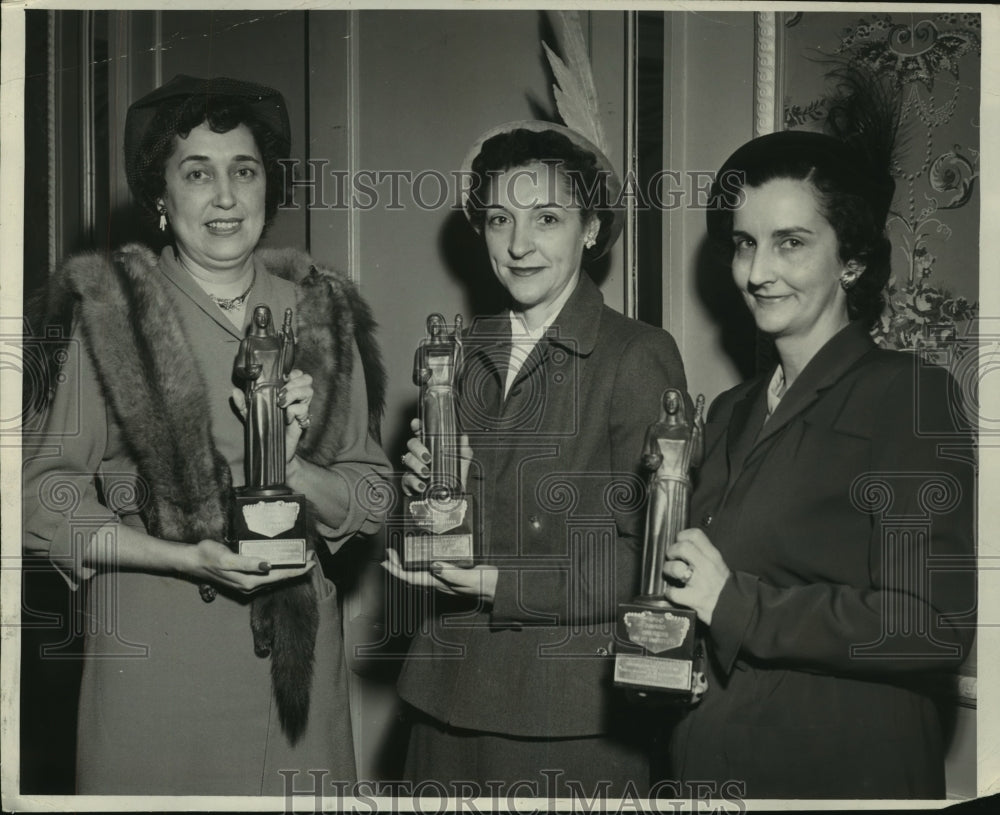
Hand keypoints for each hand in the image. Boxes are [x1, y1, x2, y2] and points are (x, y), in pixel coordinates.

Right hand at [179, 539, 315, 593]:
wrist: (192, 561)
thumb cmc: (208, 556)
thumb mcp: (227, 558)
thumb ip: (247, 563)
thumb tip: (268, 565)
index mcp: (249, 581)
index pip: (280, 576)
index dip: (297, 569)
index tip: (311, 561)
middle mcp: (250, 585)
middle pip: (280, 578)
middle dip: (297, 569)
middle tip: (312, 556)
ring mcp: (247, 583)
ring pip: (274, 577)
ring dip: (289, 569)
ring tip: (302, 559)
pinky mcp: (244, 579)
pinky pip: (266, 575)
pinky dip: (278, 569)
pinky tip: (282, 562)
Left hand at [230, 368, 313, 462]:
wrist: (270, 452)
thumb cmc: (263, 430)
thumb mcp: (250, 415)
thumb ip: (243, 403)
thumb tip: (234, 391)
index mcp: (286, 392)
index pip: (298, 374)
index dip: (293, 373)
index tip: (282, 379)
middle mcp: (296, 398)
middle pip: (307, 379)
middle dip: (295, 382)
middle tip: (282, 391)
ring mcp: (301, 409)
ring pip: (309, 391)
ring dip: (294, 393)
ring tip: (282, 402)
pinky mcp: (303, 421)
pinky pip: (303, 409)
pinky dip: (293, 410)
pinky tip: (285, 418)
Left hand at [381, 549, 496, 600]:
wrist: (499, 588)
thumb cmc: (487, 584)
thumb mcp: (470, 578)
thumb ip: (452, 574)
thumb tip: (433, 566)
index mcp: (441, 583)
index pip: (412, 578)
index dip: (397, 571)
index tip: (386, 561)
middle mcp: (440, 582)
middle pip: (412, 575)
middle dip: (397, 565)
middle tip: (388, 552)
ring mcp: (445, 578)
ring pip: (419, 572)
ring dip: (407, 562)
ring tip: (398, 552)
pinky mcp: (451, 573)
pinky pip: (430, 567)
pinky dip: (421, 559)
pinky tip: (421, 552)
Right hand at [400, 417, 471, 495]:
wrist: (449, 500)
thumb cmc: (453, 478)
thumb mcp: (462, 463)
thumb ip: (463, 450)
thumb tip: (464, 438)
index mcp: (432, 448)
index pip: (422, 433)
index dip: (417, 426)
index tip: (416, 424)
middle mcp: (421, 456)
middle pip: (412, 443)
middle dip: (418, 448)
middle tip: (428, 458)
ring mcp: (413, 468)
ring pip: (407, 459)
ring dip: (416, 465)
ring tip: (427, 473)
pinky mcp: (409, 482)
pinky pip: (406, 478)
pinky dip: (414, 482)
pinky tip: (422, 485)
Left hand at [662, 528, 730, 624]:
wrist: (735, 608)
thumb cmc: (723, 586)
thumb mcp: (718, 564)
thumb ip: (703, 554)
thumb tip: (683, 545)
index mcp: (713, 556)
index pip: (695, 535)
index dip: (682, 536)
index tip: (679, 542)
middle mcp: (707, 567)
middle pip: (683, 547)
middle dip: (672, 551)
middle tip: (672, 557)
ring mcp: (700, 583)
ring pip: (675, 568)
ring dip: (668, 569)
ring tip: (671, 573)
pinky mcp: (694, 599)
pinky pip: (673, 592)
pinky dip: (670, 592)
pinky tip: (674, 592)